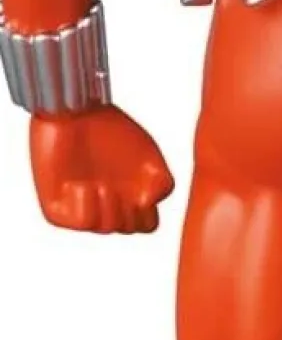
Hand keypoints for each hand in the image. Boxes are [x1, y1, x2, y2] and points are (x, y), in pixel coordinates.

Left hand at [30, 104, 173, 233]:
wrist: (75, 112)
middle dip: (127, 209)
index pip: (146, 224)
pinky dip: (85, 204)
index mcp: (129, 196)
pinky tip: (79, 185)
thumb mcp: (150, 154)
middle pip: (127, 228)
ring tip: (100, 183)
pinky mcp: (59, 207)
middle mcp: (107, 204)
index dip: (147, 214)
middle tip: (119, 185)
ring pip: (104, 227)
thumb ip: (164, 183)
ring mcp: (82, 206)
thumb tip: (147, 205)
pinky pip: (79, 221)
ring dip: (108, 206)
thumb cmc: (111, 129)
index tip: (141, 190)